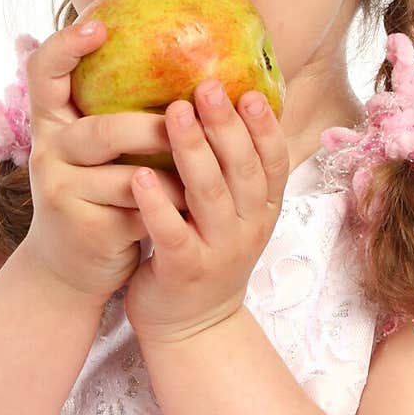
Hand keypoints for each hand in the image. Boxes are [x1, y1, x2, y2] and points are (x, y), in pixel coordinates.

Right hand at [21, 20, 187, 305]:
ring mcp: (60, 192)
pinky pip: (140, 212)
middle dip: (153, 129)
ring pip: (128, 178)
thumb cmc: (98, 193)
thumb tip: (188, 62)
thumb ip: (116, 113)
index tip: (100, 26)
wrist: (69, 268)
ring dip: (176, 176)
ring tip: (210, 170)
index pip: (42, 72)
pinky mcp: (84, 229)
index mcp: (51, 123)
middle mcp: (47, 152)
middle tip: (192, 122)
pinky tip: (197, 207)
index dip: (65, 45)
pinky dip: (173, 209)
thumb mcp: (95, 151)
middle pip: (101, 130)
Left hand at [123, 80, 289, 344]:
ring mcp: (218, 251)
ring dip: (193, 151)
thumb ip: (233, 171)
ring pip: (209, 194)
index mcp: (262, 210)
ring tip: (174, 113)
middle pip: (242, 170)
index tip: (250, 92)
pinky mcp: (184, 271)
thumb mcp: (233, 215)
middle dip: (226, 125)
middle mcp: (247, 229)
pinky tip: (139, 175)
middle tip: (207, 87)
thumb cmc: (205, 254)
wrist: (193, 327)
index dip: (265, 127)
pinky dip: (157, 204)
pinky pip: (171, 232)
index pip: (273, 162)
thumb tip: (226, 103)